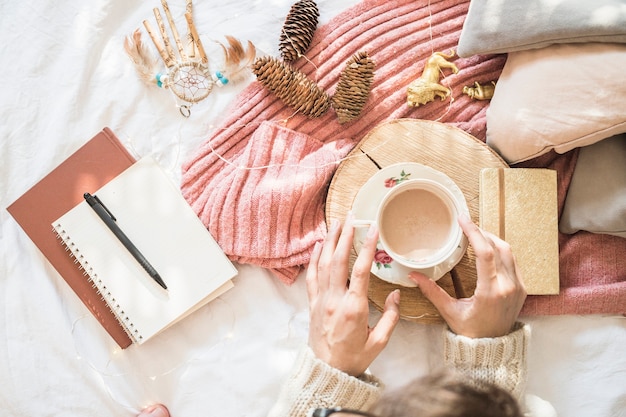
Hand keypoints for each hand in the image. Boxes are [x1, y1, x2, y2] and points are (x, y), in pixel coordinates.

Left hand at [306, 213, 400, 376]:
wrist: (327, 371)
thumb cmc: (354, 358)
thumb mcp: (379, 342)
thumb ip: (390, 317)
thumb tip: (394, 294)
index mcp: (353, 308)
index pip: (361, 270)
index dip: (367, 247)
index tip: (373, 229)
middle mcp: (335, 300)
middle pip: (338, 260)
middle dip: (345, 236)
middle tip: (352, 217)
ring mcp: (321, 300)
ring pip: (323, 264)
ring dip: (330, 241)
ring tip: (337, 223)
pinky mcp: (313, 303)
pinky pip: (311, 276)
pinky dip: (314, 258)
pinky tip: (319, 245)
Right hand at [409, 213, 525, 337]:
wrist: (493, 348)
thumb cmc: (470, 331)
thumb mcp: (449, 311)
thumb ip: (432, 291)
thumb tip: (413, 274)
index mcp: (490, 292)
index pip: (485, 253)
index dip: (474, 233)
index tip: (463, 220)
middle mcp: (508, 287)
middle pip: (498, 247)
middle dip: (482, 232)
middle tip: (466, 225)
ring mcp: (518, 287)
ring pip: (508, 252)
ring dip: (492, 239)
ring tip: (476, 234)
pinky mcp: (522, 288)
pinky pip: (513, 262)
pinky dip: (500, 251)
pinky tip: (487, 249)